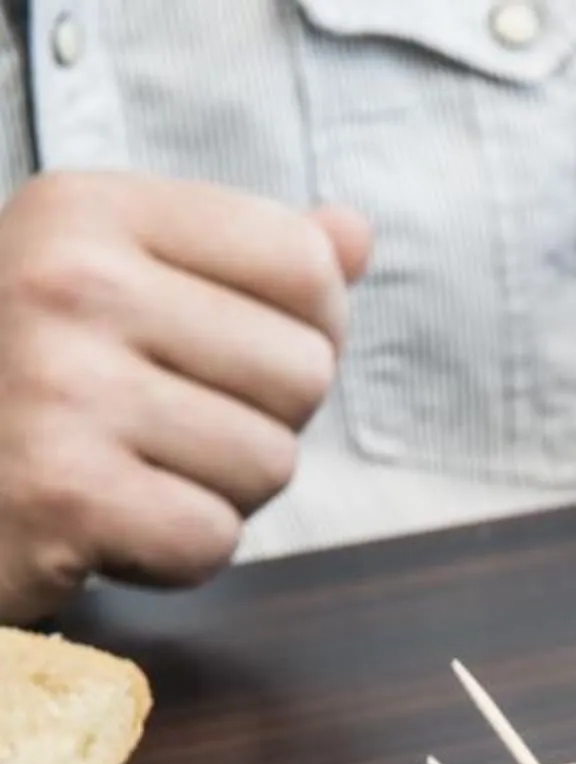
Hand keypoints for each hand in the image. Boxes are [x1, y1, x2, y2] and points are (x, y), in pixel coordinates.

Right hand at [0, 172, 368, 625]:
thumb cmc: (32, 381)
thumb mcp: (114, 280)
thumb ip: (245, 258)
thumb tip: (353, 232)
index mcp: (86, 211)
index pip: (304, 263)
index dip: (300, 327)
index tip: (213, 349)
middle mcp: (67, 281)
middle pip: (304, 368)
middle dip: (257, 418)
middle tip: (151, 423)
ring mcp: (60, 385)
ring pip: (272, 463)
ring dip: (216, 489)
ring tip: (123, 467)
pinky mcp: (63, 493)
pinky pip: (214, 538)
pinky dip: (173, 552)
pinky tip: (102, 521)